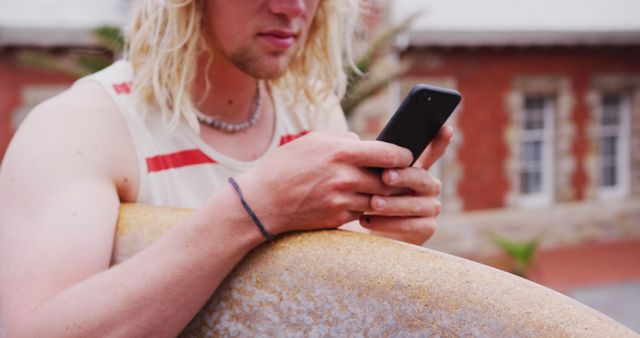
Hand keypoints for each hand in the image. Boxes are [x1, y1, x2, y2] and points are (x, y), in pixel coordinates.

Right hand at [234, 131, 412, 235]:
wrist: (261, 202)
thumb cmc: (285, 166)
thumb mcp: (313, 141)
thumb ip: (343, 140)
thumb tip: (364, 143)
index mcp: (341, 152)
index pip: (388, 154)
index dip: (403, 155)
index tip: (407, 156)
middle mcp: (345, 177)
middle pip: (389, 180)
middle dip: (397, 178)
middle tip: (403, 175)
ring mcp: (342, 201)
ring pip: (379, 199)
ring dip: (384, 196)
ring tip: (386, 190)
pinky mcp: (337, 219)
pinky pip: (362, 213)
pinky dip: (365, 208)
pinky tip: (361, 202)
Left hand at [359, 125, 453, 243]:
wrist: (368, 230)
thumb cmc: (368, 197)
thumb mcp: (367, 177)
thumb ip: (369, 161)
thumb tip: (353, 138)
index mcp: (417, 169)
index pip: (432, 152)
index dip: (440, 141)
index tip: (446, 128)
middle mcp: (429, 187)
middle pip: (421, 178)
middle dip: (403, 177)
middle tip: (385, 177)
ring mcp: (431, 208)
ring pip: (415, 204)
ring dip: (393, 204)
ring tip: (373, 203)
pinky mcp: (427, 229)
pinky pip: (411, 226)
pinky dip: (389, 224)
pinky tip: (369, 220)